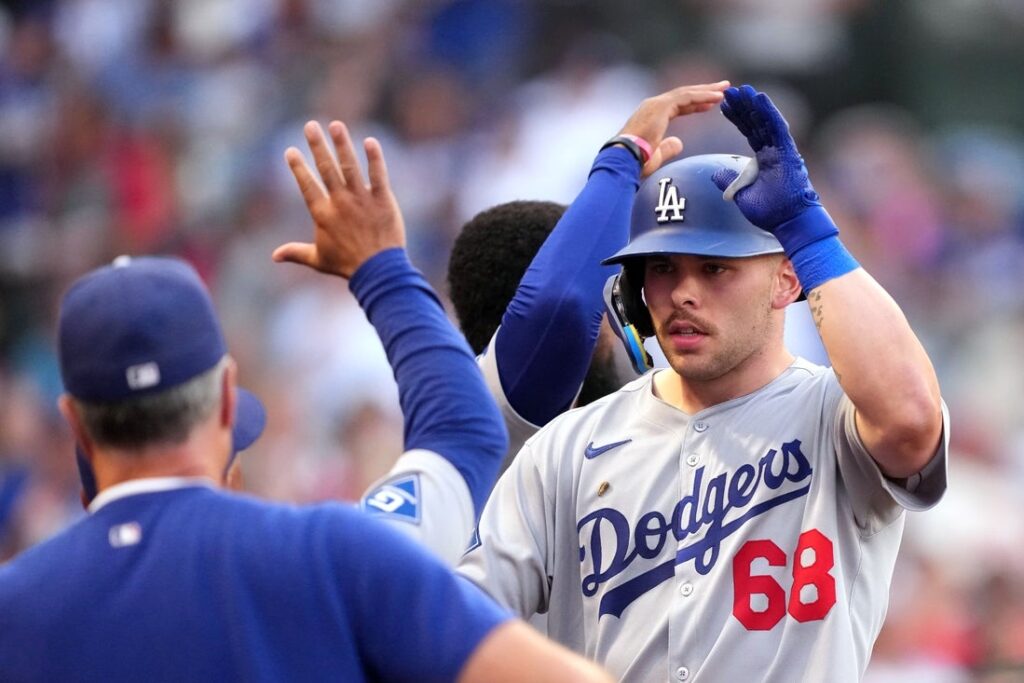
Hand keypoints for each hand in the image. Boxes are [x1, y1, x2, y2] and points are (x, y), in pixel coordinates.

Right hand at [273, 120, 404, 278]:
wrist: (378, 271)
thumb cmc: (347, 266)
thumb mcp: (318, 259)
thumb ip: (296, 252)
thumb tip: (274, 256)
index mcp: (323, 214)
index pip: (307, 185)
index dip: (298, 167)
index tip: (290, 150)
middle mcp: (340, 202)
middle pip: (326, 169)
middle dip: (317, 145)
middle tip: (310, 125)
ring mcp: (362, 200)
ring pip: (350, 167)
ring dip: (342, 144)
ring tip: (336, 125)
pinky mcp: (382, 200)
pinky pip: (378, 175)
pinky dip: (375, 158)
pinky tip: (370, 142)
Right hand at [616, 80, 729, 177]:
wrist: (624, 159)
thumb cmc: (635, 162)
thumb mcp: (656, 155)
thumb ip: (667, 147)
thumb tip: (679, 142)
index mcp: (651, 116)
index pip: (678, 106)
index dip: (695, 105)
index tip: (710, 105)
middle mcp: (653, 106)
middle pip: (684, 96)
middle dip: (704, 92)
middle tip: (722, 88)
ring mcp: (656, 104)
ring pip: (687, 94)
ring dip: (707, 91)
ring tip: (725, 88)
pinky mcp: (662, 106)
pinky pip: (686, 98)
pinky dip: (703, 97)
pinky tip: (717, 98)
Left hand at [710, 84, 822, 231]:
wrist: (788, 222)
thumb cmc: (770, 212)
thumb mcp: (741, 194)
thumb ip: (729, 181)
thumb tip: (715, 174)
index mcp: (765, 158)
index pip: (750, 132)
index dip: (737, 118)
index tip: (724, 106)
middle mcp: (775, 150)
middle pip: (757, 122)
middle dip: (743, 106)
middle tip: (729, 90)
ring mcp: (782, 150)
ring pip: (766, 121)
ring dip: (754, 104)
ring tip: (742, 89)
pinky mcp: (789, 152)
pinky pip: (778, 128)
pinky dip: (769, 112)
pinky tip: (759, 98)